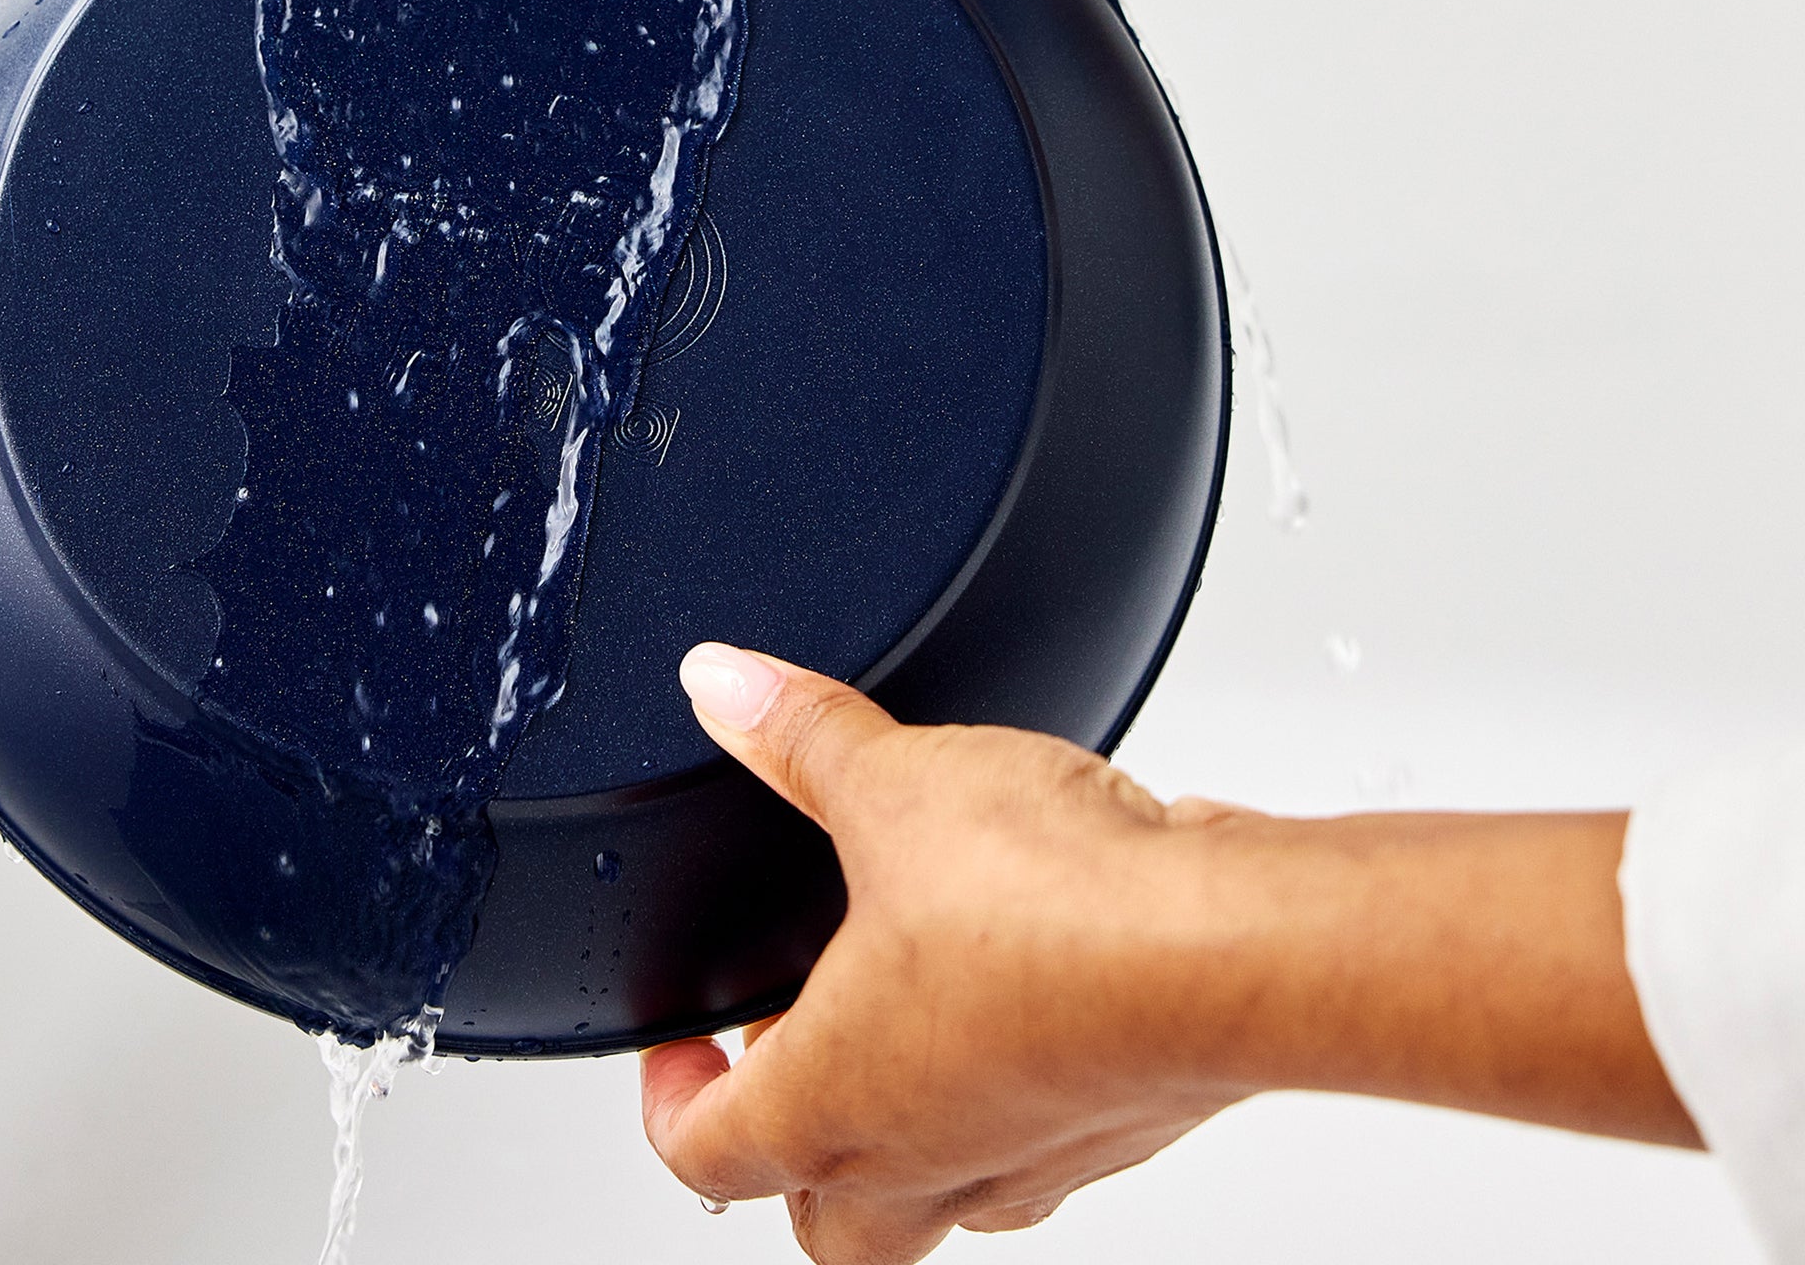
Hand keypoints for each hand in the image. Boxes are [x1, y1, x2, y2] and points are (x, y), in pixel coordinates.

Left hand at [639, 645, 1693, 1264]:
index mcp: (836, 1100)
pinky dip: (1015, 1092)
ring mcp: (1031, 1153)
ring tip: (898, 1030)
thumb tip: (721, 687)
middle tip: (783, 1055)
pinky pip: (1044, 1143)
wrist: (1228, 949)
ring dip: (908, 1135)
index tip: (678, 1043)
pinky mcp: (1118, 1122)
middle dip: (790, 1155)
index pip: (705, 1153)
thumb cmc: (1056, 910)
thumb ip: (798, 735)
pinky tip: (1024, 998)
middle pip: (827, 1224)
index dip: (671, 1099)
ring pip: (943, 1199)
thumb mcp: (890, 781)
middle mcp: (929, 1153)